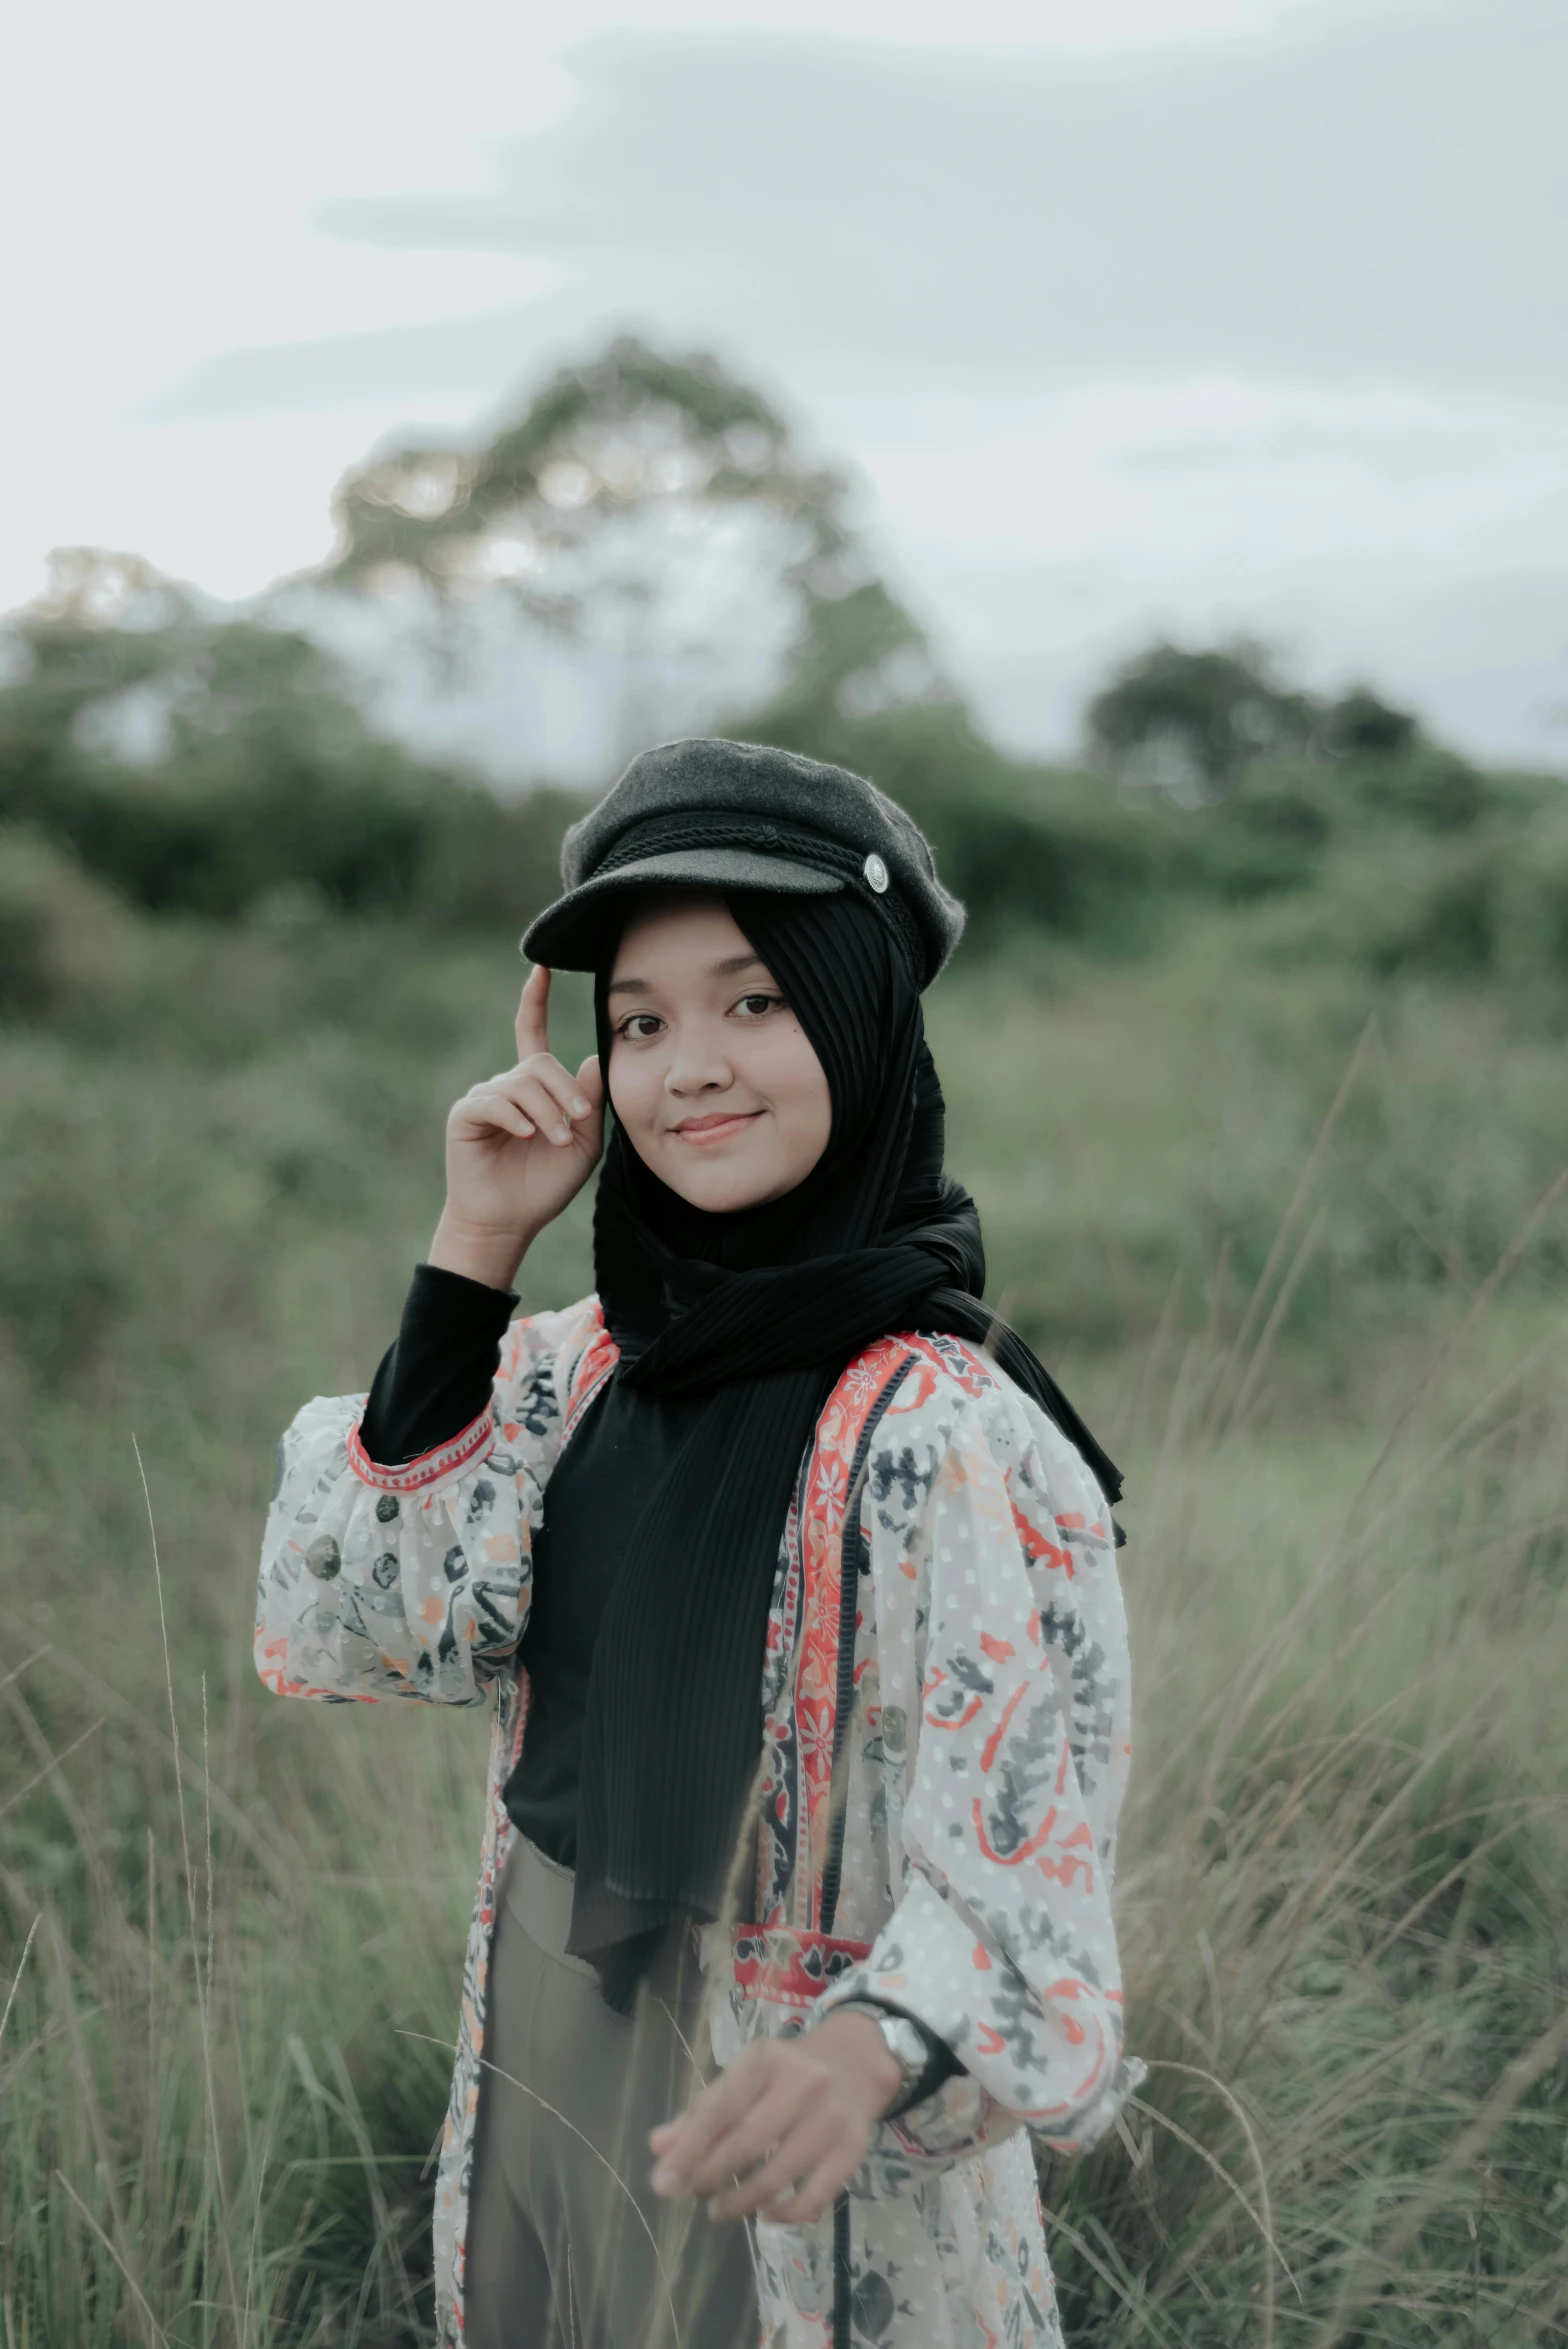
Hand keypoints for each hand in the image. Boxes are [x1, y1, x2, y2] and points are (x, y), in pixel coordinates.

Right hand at [427, 965, 604, 1289]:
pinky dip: (515, 1117)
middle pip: (540, 1063)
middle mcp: (506, 1085)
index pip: (531, 1032)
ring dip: (547, 1112)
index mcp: (533, 1086)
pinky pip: (494, 1101)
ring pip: (523, 1083)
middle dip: (565, 1091)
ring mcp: (483, 1097)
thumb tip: (596, 1056)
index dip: (535, 999)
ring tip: (556, 1141)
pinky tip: (524, 1136)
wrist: (511, 1220)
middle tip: (579, 1121)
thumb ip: (590, 1099)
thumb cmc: (545, 1183)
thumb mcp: (583, 1140)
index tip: (542, 966)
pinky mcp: (465, 1114)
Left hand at [647, 2012, 900, 2226]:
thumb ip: (700, 2114)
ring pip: (778, 2175)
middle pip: (746, 2142)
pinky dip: (785, 2214)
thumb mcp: (743, 2079)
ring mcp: (831, 2117)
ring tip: (721, 2209)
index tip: (663, 2184)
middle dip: (711, 2176)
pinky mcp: (853, 2148)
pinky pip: (814, 2196)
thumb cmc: (785, 2075)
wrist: (854, 2064)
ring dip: (742, 2202)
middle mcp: (802, 2083)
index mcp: (765, 2060)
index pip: (719, 2109)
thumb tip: (658, 2149)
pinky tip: (766, 2214)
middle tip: (693, 2196)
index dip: (689, 2149)